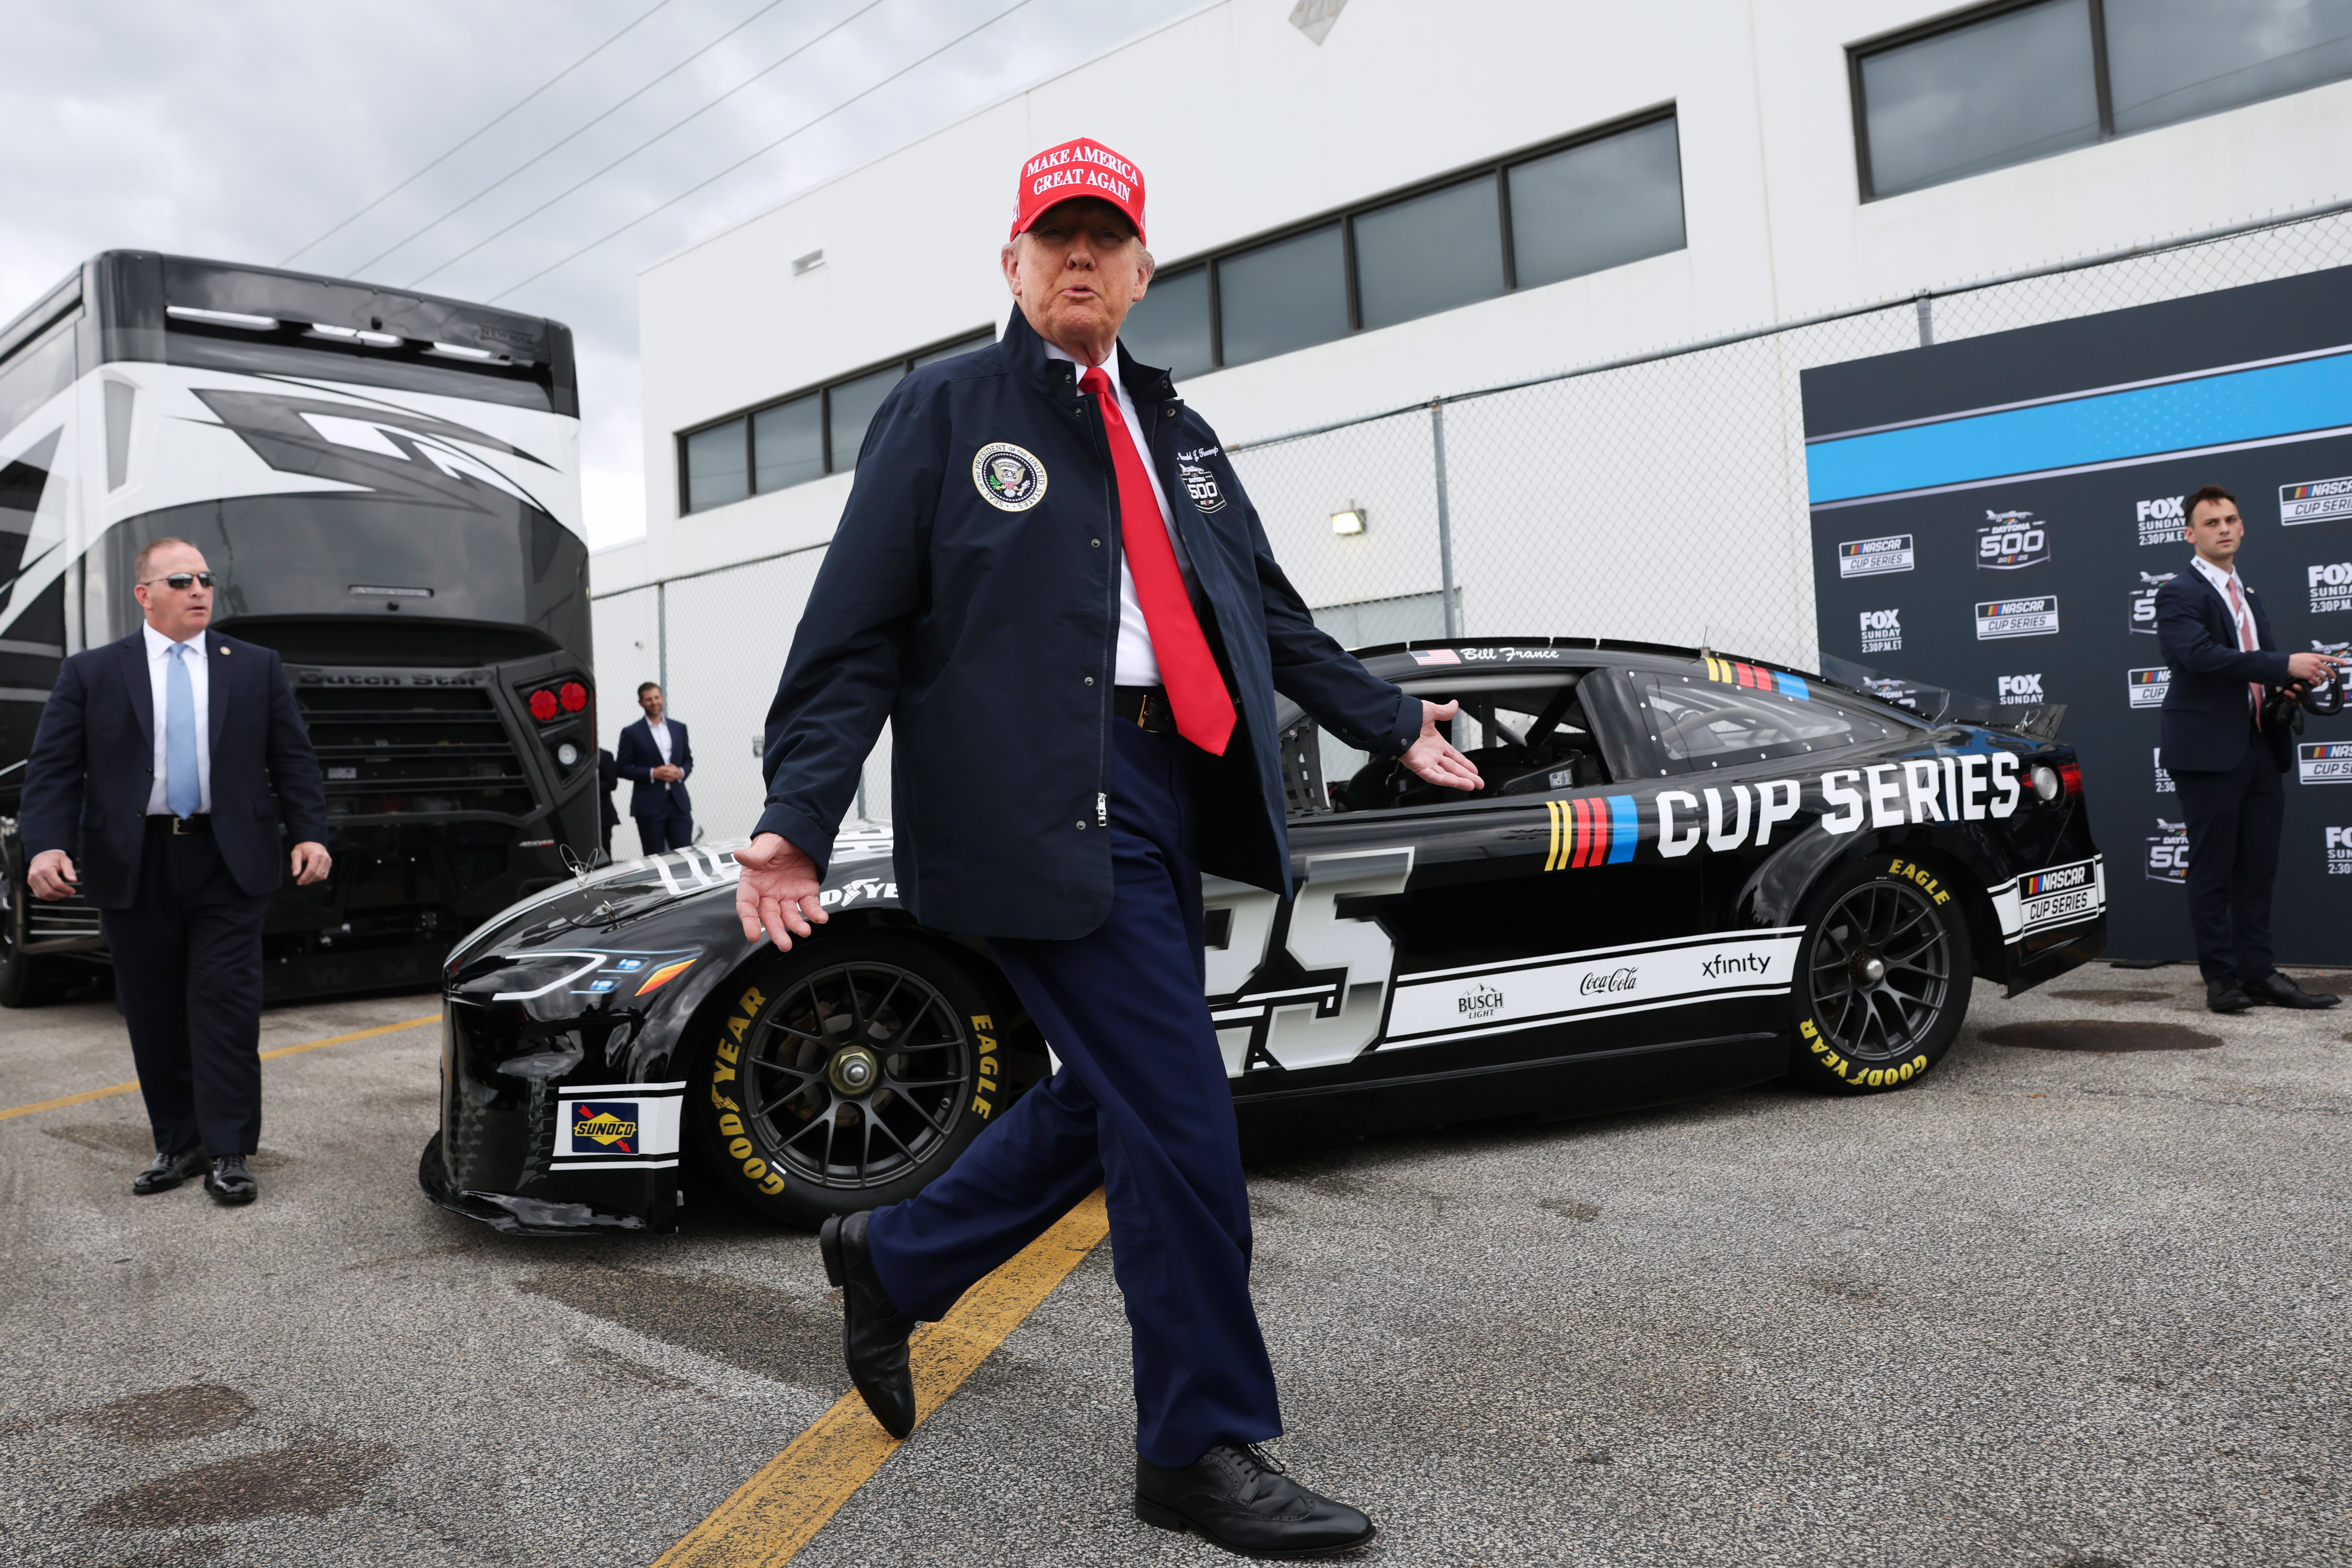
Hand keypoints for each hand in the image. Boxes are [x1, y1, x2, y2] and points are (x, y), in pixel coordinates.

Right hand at [27, 849, 75, 900]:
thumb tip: (74, 880)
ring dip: (55, 897)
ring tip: (63, 894)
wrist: (41, 855)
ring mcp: (32, 880)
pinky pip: (38, 894)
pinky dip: (48, 897)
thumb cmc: (54, 858)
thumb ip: (69, 870)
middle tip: (69, 894)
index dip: (66, 890)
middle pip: (49, 891)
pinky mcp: (30, 883)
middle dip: (61, 894)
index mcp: (46, 869)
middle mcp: (36, 875)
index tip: (73, 891)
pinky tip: (55, 895)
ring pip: (43, 894)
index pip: (57, 884)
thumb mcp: (65, 860)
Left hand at [290, 842, 332, 885]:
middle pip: (317, 874)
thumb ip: (295, 864)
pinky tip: (311, 876)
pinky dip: (317, 878)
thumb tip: (295, 874)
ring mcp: (328, 861)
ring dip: (312, 880)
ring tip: (305, 879)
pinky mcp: (329, 864)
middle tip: (300, 882)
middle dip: (308, 880)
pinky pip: (324, 875)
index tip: (298, 882)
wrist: (314, 844)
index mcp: (316, 854)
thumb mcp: (296, 853)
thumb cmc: (304, 848)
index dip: (304, 877)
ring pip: (321, 876)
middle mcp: (324, 858)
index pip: (311, 870)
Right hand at [653, 763, 683, 782]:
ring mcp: (664, 776)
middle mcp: (665, 772)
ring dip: (673, 777)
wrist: (653, 773)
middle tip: (678, 774)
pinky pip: (667, 780)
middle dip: (675, 774)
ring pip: (670, 777)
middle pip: (671, 773)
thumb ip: (667, 766)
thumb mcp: (662, 766)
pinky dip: (670, 780)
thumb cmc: (658, 769)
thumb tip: (670, 766)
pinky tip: (673, 780)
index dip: (674, 770)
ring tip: (676, 777)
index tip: (677, 770)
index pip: (671, 769)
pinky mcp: (663, 778)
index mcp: (665, 768)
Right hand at [735, 832, 827, 949]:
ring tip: (804, 931)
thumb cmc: (776, 840)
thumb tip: (739, 854)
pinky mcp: (804, 893)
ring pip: (789, 915)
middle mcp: (768, 894)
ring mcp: (786, 895)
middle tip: (784, 944)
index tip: (753, 935)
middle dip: (776, 931)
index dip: (749, 921)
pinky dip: (815, 913)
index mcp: (753, 884)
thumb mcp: (766, 844)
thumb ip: (755, 855)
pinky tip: (821, 918)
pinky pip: (809, 906)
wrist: (797, 833)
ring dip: (796, 925)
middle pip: (770, 917)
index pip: (747, 906)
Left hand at [1400, 700, 1482, 791]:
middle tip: (1479, 783)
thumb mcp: (1431, 711)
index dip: (1465, 764)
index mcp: (1435, 743)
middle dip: (1467, 776)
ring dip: (1460, 781)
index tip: (1475, 770)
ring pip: (1446, 774)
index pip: (1454, 756)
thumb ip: (1444, 711)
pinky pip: (1434, 776)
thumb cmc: (1408, 715)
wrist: (1395, 719)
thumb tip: (1454, 705)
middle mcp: (1431, 754)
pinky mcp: (1418, 766)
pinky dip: (1445, 780)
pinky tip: (1457, 783)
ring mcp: (1425, 761)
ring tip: (1472, 785)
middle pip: (1453, 768)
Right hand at [2287, 651, 2343, 683]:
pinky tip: (2315, 683)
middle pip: (2328, 669)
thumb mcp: (2305, 656)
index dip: (2339, 660)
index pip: (2330, 658)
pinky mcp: (2308, 675)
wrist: (2286, 663)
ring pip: (2323, 676)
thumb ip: (2313, 659)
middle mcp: (2316, 662)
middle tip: (2333, 677)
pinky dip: (2317, 683)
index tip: (2345, 662)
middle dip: (2332, 674)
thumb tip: (2317, 662)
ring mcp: (2313, 669)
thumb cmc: (2293, 659)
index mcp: (2316, 656)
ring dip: (2322, 680)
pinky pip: (2316, 681)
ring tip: (2320, 681)